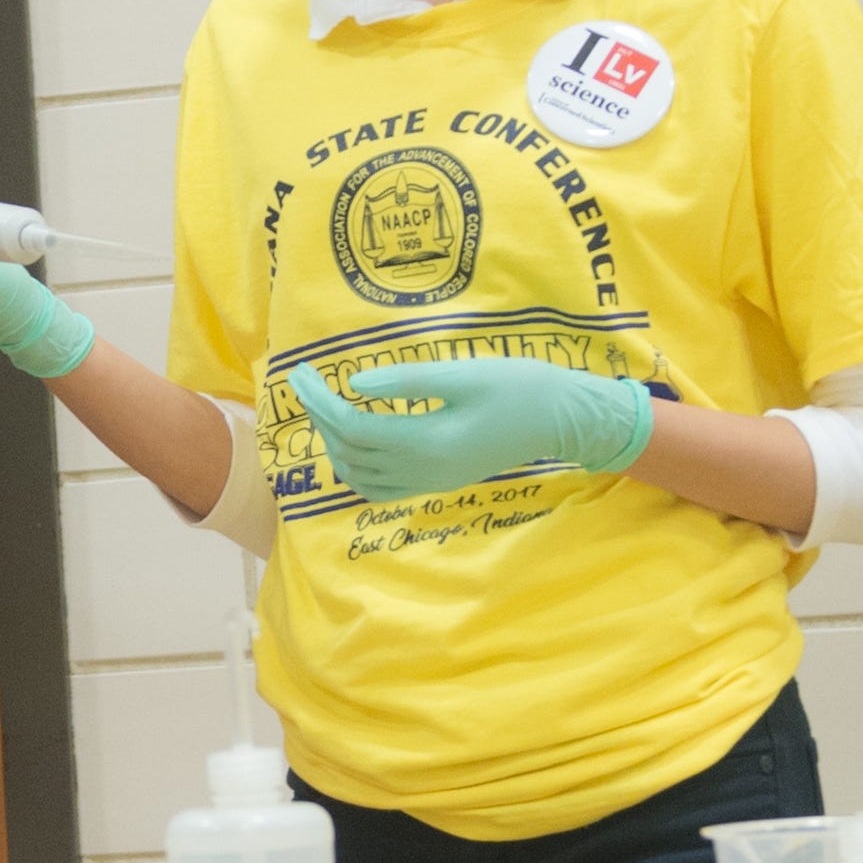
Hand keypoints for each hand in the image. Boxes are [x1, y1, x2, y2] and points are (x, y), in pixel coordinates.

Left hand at [287, 356, 651, 504]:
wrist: (562, 420)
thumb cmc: (519, 387)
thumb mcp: (464, 373)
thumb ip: (409, 381)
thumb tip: (354, 385)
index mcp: (428, 441)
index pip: (352, 427)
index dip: (320, 401)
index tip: (301, 374)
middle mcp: (423, 470)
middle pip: (349, 450)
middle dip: (319, 416)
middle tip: (304, 380)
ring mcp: (429, 481)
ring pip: (359, 474)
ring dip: (333, 442)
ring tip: (323, 405)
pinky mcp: (437, 481)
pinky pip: (380, 488)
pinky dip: (354, 467)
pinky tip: (350, 443)